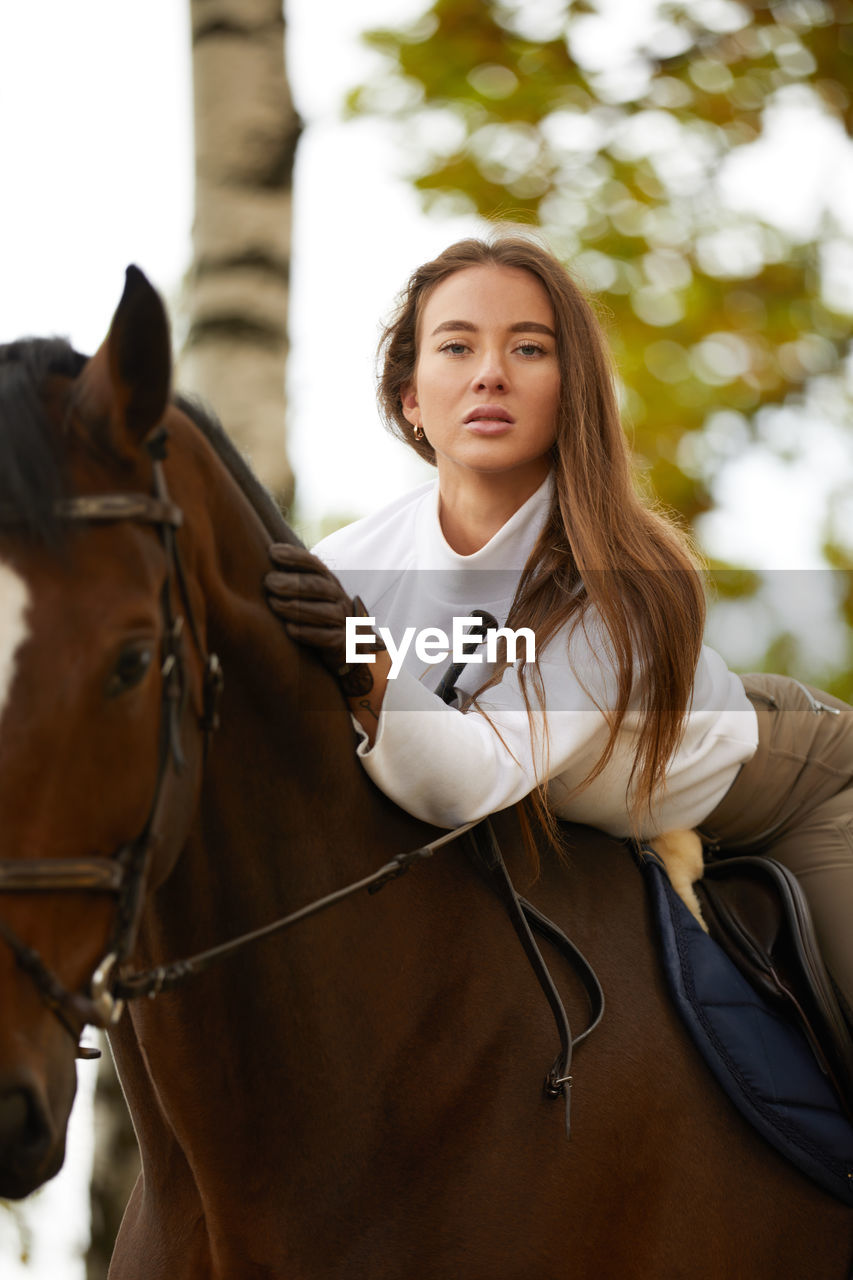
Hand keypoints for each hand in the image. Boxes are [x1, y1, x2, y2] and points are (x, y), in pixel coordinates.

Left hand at [264, 544, 383, 695]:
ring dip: (297, 607)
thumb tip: (261, 557)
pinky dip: (308, 633)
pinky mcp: (344, 643)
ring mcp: (344, 621)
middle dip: (293, 583)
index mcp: (329, 582)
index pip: (314, 565)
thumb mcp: (310, 595)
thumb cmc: (318, 617)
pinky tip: (289, 629)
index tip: (273, 553)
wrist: (347, 649)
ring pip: (324, 612)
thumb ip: (292, 578)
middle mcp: (338, 598)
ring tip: (273, 605)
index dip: (295, 557)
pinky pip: (327, 638)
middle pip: (318, 587)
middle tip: (269, 582)